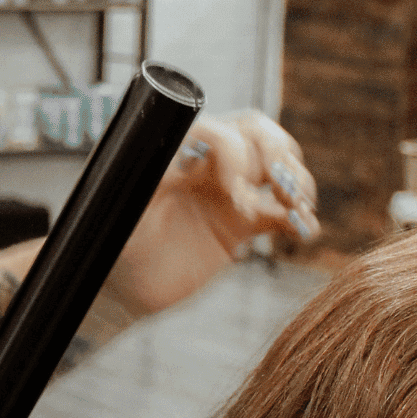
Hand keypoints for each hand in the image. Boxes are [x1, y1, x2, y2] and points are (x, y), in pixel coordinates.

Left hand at [105, 109, 318, 314]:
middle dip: (280, 156)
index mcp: (179, 151)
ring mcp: (227, 194)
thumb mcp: (126, 207)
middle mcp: (207, 166)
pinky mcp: (240, 227)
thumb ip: (152, 180)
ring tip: (297, 210)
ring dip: (297, 183)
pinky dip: (300, 219)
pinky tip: (303, 231)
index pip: (223, 131)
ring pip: (277, 171)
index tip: (233, 191)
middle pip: (260, 136)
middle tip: (284, 191)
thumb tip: (182, 157)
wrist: (121, 286)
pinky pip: (280, 214)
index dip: (236, 154)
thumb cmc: (112, 240)